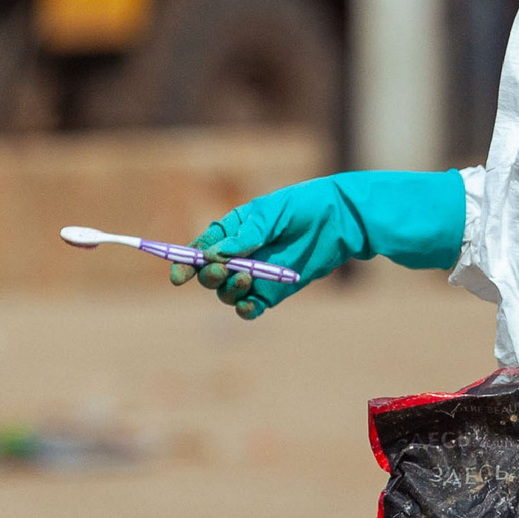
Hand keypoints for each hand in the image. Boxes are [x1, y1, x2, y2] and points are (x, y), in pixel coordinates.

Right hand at [172, 171, 467, 318]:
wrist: (338, 220)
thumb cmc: (302, 206)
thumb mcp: (269, 214)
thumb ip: (244, 236)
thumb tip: (213, 256)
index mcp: (230, 231)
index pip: (199, 250)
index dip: (186, 263)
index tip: (180, 275)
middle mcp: (238, 255)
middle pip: (209, 275)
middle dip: (209, 276)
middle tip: (220, 269)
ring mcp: (254, 275)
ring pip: (227, 293)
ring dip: (230, 289)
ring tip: (248, 276)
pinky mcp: (272, 293)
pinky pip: (250, 309)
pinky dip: (245, 310)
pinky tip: (249, 304)